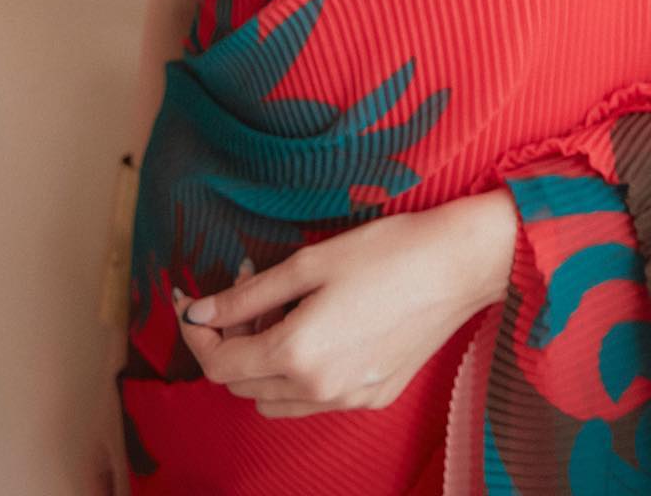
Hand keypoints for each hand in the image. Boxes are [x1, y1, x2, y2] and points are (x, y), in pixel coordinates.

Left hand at [171, 196, 515, 416]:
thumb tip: (199, 312)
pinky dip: (300, 372)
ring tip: (284, 310)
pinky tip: (320, 327)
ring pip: (275, 399)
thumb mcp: (309, 262)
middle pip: (242, 383)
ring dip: (263, 362)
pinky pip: (314, 399)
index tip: (191, 302)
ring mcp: (347, 399)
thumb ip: (248, 294)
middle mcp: (317, 390)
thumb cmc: (387, 251)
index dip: (196, 334)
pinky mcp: (373, 397)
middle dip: (231, 340)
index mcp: (296, 353)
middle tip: (247, 291)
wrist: (458, 266)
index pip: (218, 363)